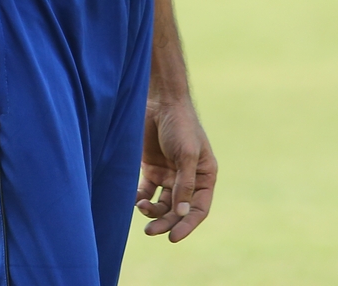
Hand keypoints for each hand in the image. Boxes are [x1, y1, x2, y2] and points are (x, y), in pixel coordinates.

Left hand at [136, 97, 216, 241]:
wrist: (160, 101)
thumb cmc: (180, 125)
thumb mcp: (187, 154)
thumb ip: (184, 185)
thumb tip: (180, 214)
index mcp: (204, 176)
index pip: (198, 209)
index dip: (187, 225)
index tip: (173, 237)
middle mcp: (187, 179)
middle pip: (177, 211)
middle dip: (165, 222)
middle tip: (150, 231)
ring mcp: (168, 175)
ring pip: (161, 204)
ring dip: (151, 211)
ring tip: (141, 206)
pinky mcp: (151, 169)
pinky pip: (146, 191)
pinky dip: (139, 198)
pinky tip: (133, 197)